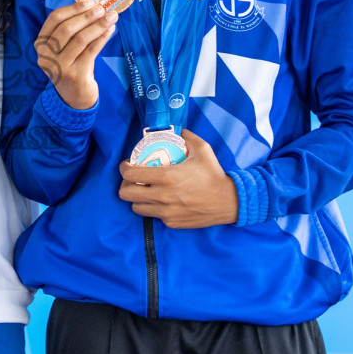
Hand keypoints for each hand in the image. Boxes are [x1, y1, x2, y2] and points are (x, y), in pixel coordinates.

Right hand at [33, 0, 116, 109]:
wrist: (74, 97)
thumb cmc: (71, 66)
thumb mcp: (64, 48)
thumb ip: (72, 30)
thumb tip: (92, 6)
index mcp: (41, 44)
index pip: (54, 19)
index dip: (73, 8)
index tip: (90, 1)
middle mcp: (46, 56)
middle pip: (67, 28)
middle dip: (87, 16)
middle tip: (103, 8)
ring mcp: (59, 67)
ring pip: (80, 39)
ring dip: (98, 25)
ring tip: (111, 16)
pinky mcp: (75, 75)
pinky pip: (91, 51)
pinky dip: (102, 38)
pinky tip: (110, 30)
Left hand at [117, 130, 237, 227]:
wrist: (228, 202)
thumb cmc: (214, 175)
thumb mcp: (203, 150)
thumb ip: (187, 137)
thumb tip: (178, 131)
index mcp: (168, 177)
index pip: (131, 175)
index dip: (124, 169)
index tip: (126, 165)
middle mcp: (163, 196)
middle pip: (126, 194)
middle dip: (125, 185)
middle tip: (132, 179)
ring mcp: (166, 211)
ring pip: (136, 207)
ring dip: (136, 198)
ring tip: (143, 191)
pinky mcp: (171, 222)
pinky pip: (152, 215)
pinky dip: (151, 208)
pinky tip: (158, 200)